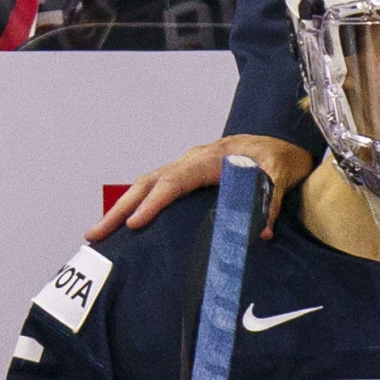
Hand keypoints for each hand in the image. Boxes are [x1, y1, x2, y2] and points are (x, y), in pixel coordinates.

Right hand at [88, 134, 313, 242]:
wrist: (284, 145)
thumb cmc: (281, 158)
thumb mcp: (281, 175)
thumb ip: (270, 200)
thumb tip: (260, 232)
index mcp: (211, 158)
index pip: (175, 181)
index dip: (154, 202)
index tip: (134, 223)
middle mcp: (191, 159)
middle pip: (149, 182)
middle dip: (120, 209)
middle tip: (95, 234)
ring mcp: (185, 166)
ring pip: (145, 185)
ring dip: (120, 208)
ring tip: (95, 234)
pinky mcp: (185, 175)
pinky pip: (153, 188)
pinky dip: (133, 204)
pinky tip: (120, 225)